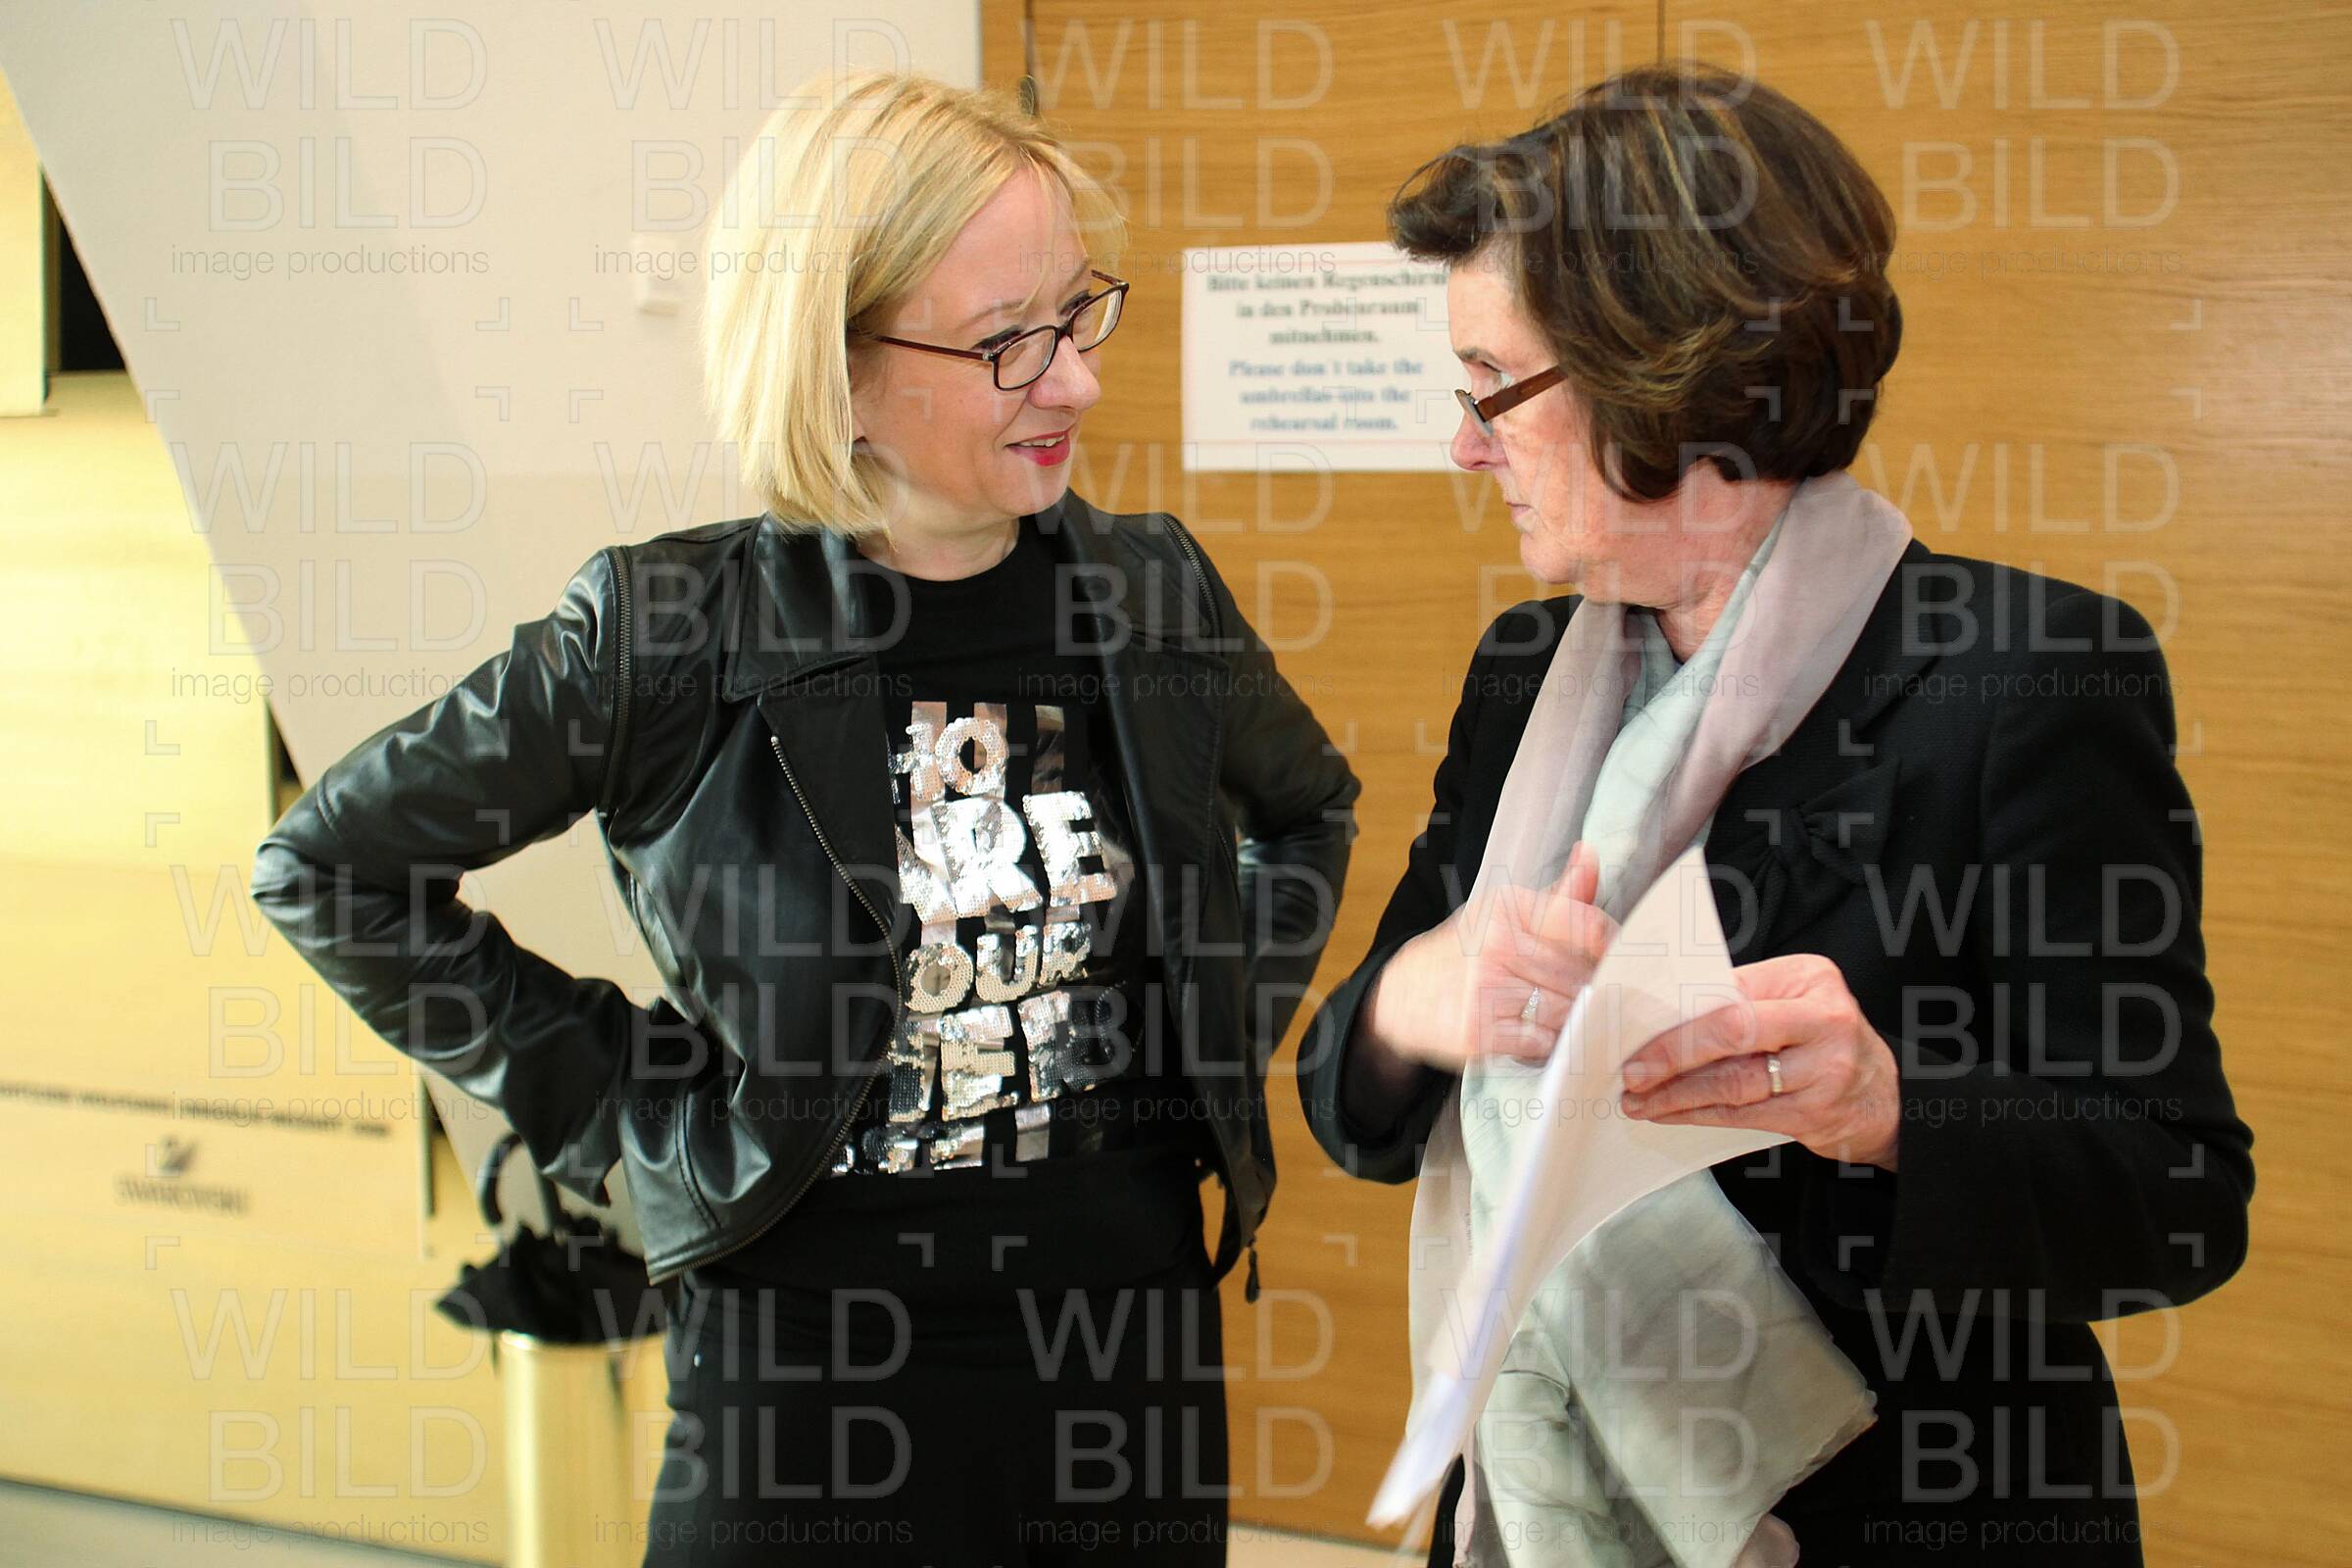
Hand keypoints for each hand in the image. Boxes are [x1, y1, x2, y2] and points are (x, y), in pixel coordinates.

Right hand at [1361, 840, 1617, 1071]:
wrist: (1401, 995)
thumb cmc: (1465, 954)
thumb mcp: (1505, 914)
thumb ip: (1558, 896)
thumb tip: (1590, 856)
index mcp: (1508, 909)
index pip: (1587, 926)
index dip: (1611, 949)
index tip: (1615, 960)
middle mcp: (1497, 944)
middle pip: (1581, 975)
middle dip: (1591, 989)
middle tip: (1586, 996)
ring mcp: (1486, 989)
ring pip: (1565, 1010)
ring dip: (1571, 1019)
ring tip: (1559, 1015)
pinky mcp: (1479, 1031)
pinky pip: (1542, 1042)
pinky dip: (1546, 1043)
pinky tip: (1534, 1035)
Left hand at [1616, 952, 1901, 1170]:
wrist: (1885, 1098)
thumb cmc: (1824, 1041)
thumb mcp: (1795, 1002)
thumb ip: (1741, 1001)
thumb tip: (1663, 1015)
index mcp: (1811, 978)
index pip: (1731, 991)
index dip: (1678, 1012)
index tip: (1634, 1027)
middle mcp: (1823, 1019)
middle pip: (1732, 1030)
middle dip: (1672, 1052)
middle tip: (1632, 1071)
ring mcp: (1824, 1070)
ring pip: (1734, 1081)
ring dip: (1677, 1093)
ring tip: (1640, 1099)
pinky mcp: (1816, 1113)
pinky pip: (1743, 1115)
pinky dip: (1700, 1114)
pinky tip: (1671, 1113)